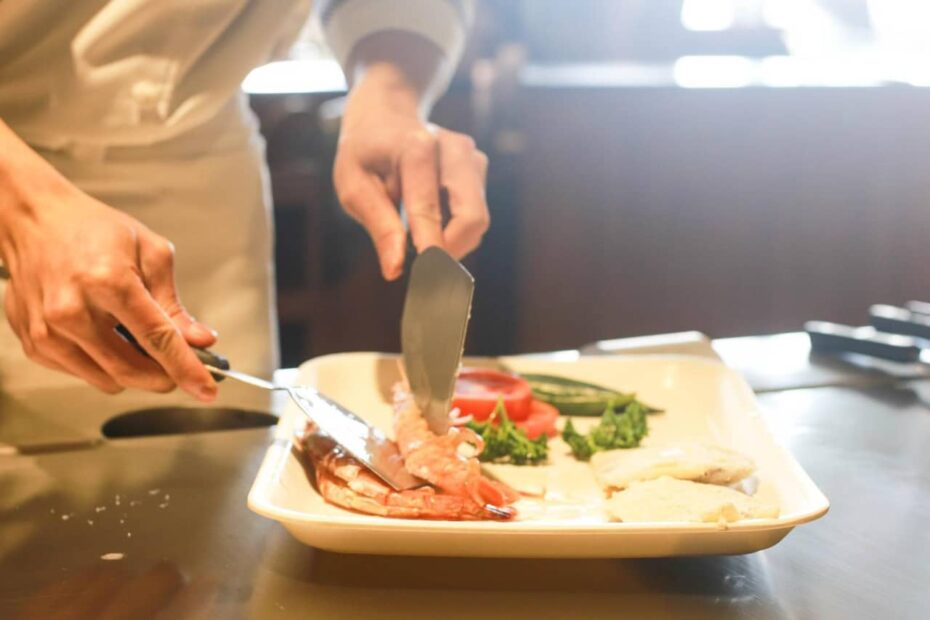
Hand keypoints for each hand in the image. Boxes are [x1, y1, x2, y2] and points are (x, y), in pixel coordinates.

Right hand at [0, 136, 217, 398]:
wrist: (35, 221)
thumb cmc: (93, 230)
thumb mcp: (151, 254)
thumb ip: (174, 305)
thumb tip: (200, 341)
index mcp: (107, 281)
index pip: (156, 339)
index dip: (186, 368)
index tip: (207, 390)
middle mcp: (72, 310)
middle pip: (131, 370)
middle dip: (165, 376)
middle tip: (182, 367)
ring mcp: (48, 331)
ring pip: (109, 380)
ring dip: (135, 372)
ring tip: (138, 339)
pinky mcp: (35, 344)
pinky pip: (84, 374)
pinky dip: (105, 365)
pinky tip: (107, 335)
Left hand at [333, 65, 489, 279]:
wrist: (386, 115)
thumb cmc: (364, 154)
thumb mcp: (353, 186)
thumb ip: (378, 225)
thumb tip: (395, 269)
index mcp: (416, 148)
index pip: (429, 210)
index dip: (431, 252)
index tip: (429, 284)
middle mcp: (453, 149)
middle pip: (472, 218)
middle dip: (451, 252)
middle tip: (424, 271)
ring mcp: (471, 156)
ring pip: (477, 220)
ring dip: (451, 242)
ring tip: (417, 237)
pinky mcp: (479, 167)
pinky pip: (475, 214)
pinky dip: (455, 230)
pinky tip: (430, 221)